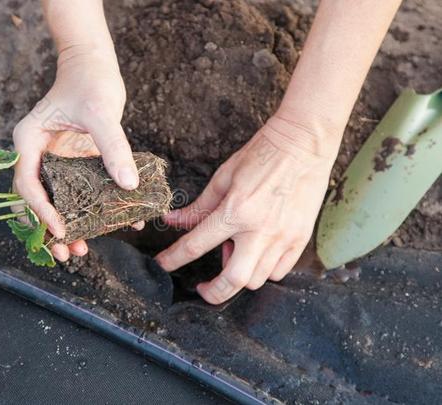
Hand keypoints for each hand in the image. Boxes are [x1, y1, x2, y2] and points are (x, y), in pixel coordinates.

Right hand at [12, 45, 139, 261]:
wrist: (94, 66)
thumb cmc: (90, 81)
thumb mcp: (101, 113)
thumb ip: (113, 147)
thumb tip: (129, 185)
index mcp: (29, 142)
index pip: (28, 185)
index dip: (42, 212)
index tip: (62, 230)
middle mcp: (37, 155)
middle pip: (37, 200)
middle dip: (50, 229)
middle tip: (68, 253)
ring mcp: (54, 160)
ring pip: (55, 200)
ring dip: (67, 225)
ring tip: (82, 249)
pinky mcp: (72, 163)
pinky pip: (77, 191)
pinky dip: (88, 208)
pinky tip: (108, 224)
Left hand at [155, 115, 336, 303]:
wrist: (303, 143)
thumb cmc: (262, 155)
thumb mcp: (223, 178)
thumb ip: (198, 207)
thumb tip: (174, 222)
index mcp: (236, 211)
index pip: (196, 245)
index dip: (173, 259)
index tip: (163, 266)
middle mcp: (260, 230)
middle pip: (234, 280)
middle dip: (214, 292)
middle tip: (203, 288)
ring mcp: (284, 237)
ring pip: (257, 279)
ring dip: (239, 275)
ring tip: (235, 251)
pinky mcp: (301, 239)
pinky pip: (279, 271)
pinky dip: (264, 270)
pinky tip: (256, 253)